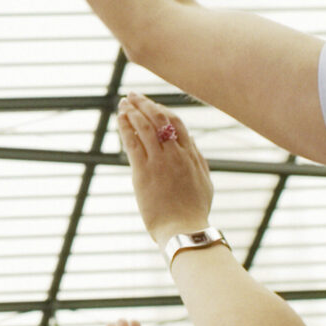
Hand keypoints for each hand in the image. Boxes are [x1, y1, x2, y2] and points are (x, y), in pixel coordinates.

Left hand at [116, 94, 213, 241]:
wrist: (184, 230)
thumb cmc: (194, 213)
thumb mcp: (205, 185)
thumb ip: (199, 164)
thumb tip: (194, 150)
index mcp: (192, 156)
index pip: (178, 124)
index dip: (163, 111)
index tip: (152, 105)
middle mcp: (177, 154)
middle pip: (161, 119)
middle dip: (146, 103)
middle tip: (134, 95)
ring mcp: (160, 161)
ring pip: (145, 126)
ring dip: (134, 110)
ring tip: (124, 102)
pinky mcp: (143, 171)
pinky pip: (133, 141)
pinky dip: (126, 126)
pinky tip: (120, 117)